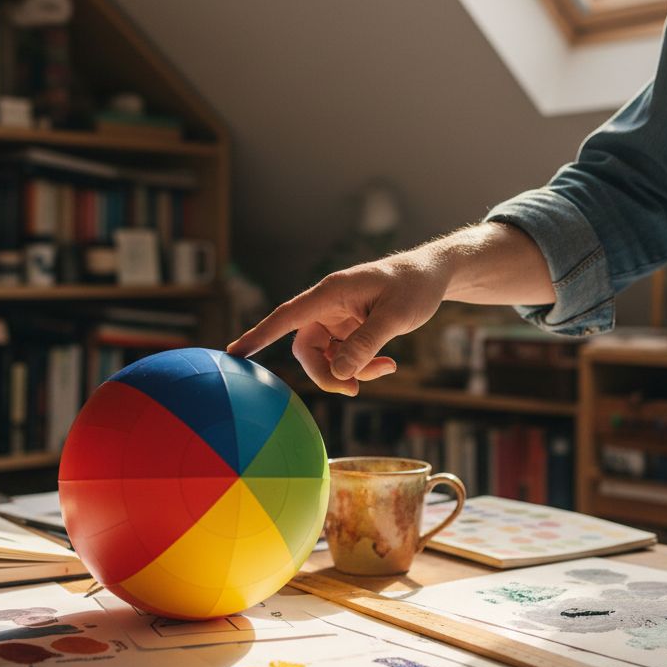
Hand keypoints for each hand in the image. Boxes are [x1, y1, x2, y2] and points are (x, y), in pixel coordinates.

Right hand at [226, 251, 451, 395]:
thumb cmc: (414, 287)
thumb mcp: (396, 317)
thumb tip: (339, 374)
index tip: (234, 353)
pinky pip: (343, 356)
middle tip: (355, 390)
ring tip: (386, 369)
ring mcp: (337, 318)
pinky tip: (388, 364)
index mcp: (331, 292)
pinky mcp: (348, 328)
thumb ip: (366, 345)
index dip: (260, 335)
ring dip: (349, 372)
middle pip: (306, 349)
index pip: (287, 316)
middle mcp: (327, 305)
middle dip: (327, 374)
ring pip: (325, 357)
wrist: (432, 276)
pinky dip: (361, 366)